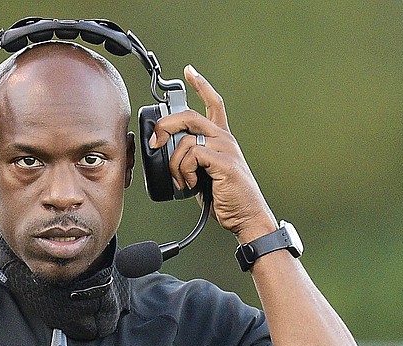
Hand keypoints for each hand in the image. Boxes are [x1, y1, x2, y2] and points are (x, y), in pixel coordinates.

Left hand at [149, 65, 276, 241]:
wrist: (246, 216)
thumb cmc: (225, 197)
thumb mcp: (202, 173)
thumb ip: (189, 158)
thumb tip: (166, 153)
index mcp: (221, 139)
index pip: (213, 103)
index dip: (201, 85)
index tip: (189, 71)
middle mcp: (224, 139)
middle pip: (189, 116)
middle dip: (165, 126)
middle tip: (156, 142)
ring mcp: (225, 149)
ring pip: (185, 140)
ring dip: (174, 164)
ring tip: (181, 181)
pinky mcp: (224, 162)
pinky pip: (192, 155)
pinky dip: (183, 172)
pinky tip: (190, 184)